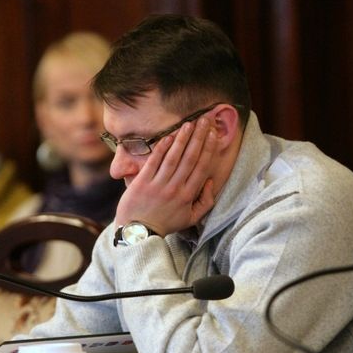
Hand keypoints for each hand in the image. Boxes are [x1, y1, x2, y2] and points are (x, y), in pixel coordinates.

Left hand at [115, 117, 216, 235]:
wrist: (139, 232)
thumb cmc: (166, 224)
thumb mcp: (191, 218)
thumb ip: (206, 201)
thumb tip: (211, 181)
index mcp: (188, 196)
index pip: (202, 167)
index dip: (208, 148)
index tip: (213, 134)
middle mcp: (175, 188)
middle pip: (190, 158)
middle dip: (199, 137)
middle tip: (205, 120)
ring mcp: (158, 184)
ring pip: (174, 157)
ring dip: (183, 139)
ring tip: (189, 124)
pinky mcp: (142, 182)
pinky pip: (154, 161)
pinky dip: (162, 148)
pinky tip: (170, 136)